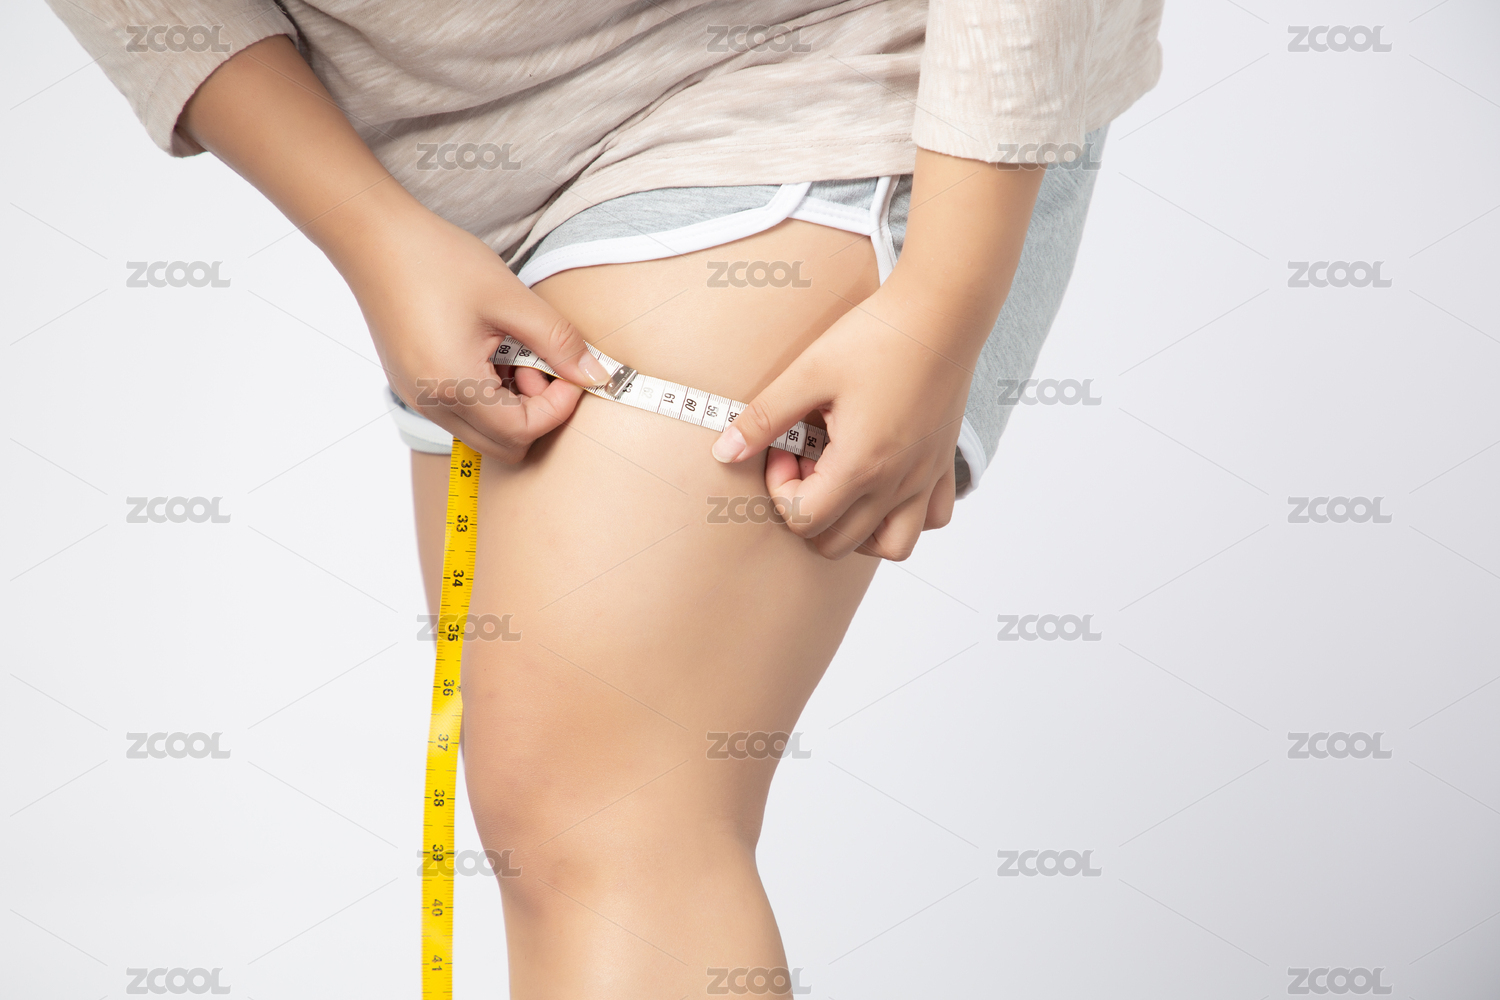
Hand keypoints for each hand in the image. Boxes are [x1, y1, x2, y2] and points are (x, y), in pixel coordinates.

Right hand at [337, 193, 610, 461]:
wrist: (374, 238)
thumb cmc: (437, 260)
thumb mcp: (510, 297)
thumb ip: (558, 341)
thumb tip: (595, 374)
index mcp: (453, 385)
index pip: (523, 431)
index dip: (558, 406)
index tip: (571, 370)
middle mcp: (431, 404)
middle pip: (504, 446)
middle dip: (536, 412)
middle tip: (539, 363)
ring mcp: (418, 398)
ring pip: (485, 432)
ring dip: (512, 404)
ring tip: (513, 352)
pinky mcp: (414, 386)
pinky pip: (463, 413)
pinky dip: (488, 395)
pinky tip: (490, 351)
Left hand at [710, 150, 1044, 559]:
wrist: (942, 309)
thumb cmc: (878, 336)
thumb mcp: (808, 371)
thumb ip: (764, 417)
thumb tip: (724, 451)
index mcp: (861, 464)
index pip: (804, 517)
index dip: (779, 487)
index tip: (784, 444)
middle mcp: (897, 483)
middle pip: (837, 542)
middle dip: (808, 507)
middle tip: (806, 459)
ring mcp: (924, 478)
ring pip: (890, 547)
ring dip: (855, 528)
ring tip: (840, 483)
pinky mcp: (943, 464)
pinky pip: (931, 519)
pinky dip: (904, 516)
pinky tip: (884, 481)